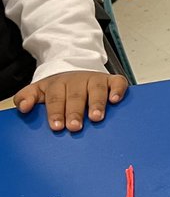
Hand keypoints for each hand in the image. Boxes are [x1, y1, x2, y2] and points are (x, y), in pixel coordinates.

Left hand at [14, 71, 128, 131]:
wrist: (74, 70)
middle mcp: (77, 80)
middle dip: (75, 111)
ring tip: (96, 117)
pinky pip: (117, 82)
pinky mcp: (111, 80)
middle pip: (76, 96)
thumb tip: (24, 108)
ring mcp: (95, 79)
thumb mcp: (39, 90)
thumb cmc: (59, 88)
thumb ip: (26, 98)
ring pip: (96, 89)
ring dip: (96, 103)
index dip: (56, 112)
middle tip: (75, 126)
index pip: (55, 98)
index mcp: (58, 84)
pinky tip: (115, 100)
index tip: (57, 126)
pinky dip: (118, 90)